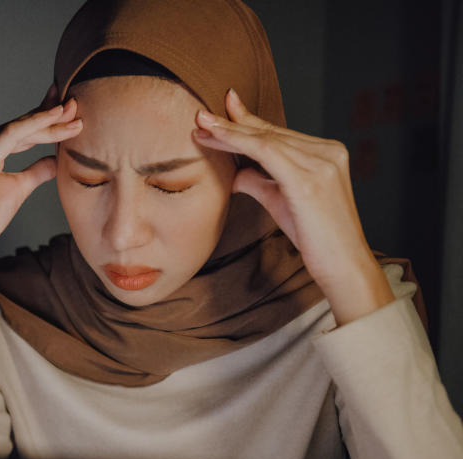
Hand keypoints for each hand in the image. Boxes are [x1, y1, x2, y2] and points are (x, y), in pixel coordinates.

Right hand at [0, 83, 82, 288]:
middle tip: (75, 104)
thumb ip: (35, 171)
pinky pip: (11, 137)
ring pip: (17, 129)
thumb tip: (56, 159)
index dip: (39, 115)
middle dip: (47, 114)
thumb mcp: (17, 189)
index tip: (64, 106)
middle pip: (16, 125)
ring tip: (74, 115)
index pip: (13, 128)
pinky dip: (35, 126)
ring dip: (48, 122)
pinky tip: (55, 119)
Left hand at [192, 88, 394, 325]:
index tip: (223, 107)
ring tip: (200, 125)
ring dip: (228, 131)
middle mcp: (327, 151)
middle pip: (270, 132)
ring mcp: (321, 162)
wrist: (343, 266)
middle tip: (201, 114)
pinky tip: (216, 136)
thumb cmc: (315, 237)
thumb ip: (260, 182)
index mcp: (326, 153)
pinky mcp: (309, 178)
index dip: (248, 120)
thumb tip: (235, 173)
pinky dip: (238, 141)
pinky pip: (265, 151)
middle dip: (232, 122)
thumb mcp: (282, 201)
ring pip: (265, 139)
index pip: (279, 133)